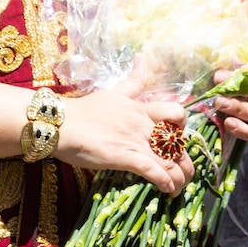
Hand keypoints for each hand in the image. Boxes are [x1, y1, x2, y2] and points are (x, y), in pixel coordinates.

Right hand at [57, 90, 193, 194]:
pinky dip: (164, 182)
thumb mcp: (114, 92)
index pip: (176, 113)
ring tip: (177, 188)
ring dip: (180, 178)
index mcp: (141, 109)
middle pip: (179, 144)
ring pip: (171, 162)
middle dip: (187, 162)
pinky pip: (153, 171)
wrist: (60, 123)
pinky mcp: (124, 157)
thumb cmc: (84, 110)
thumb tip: (144, 56)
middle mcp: (143, 125)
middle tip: (183, 173)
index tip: (177, 139)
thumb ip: (133, 80)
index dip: (183, 128)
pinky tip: (167, 190)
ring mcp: (135, 141)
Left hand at [212, 56, 247, 143]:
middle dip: (244, 92)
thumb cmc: (245, 78)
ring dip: (240, 110)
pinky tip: (228, 122)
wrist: (244, 99)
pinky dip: (241, 130)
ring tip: (221, 105)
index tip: (246, 67)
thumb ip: (233, 68)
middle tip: (222, 92)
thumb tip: (221, 77)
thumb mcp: (241, 67)